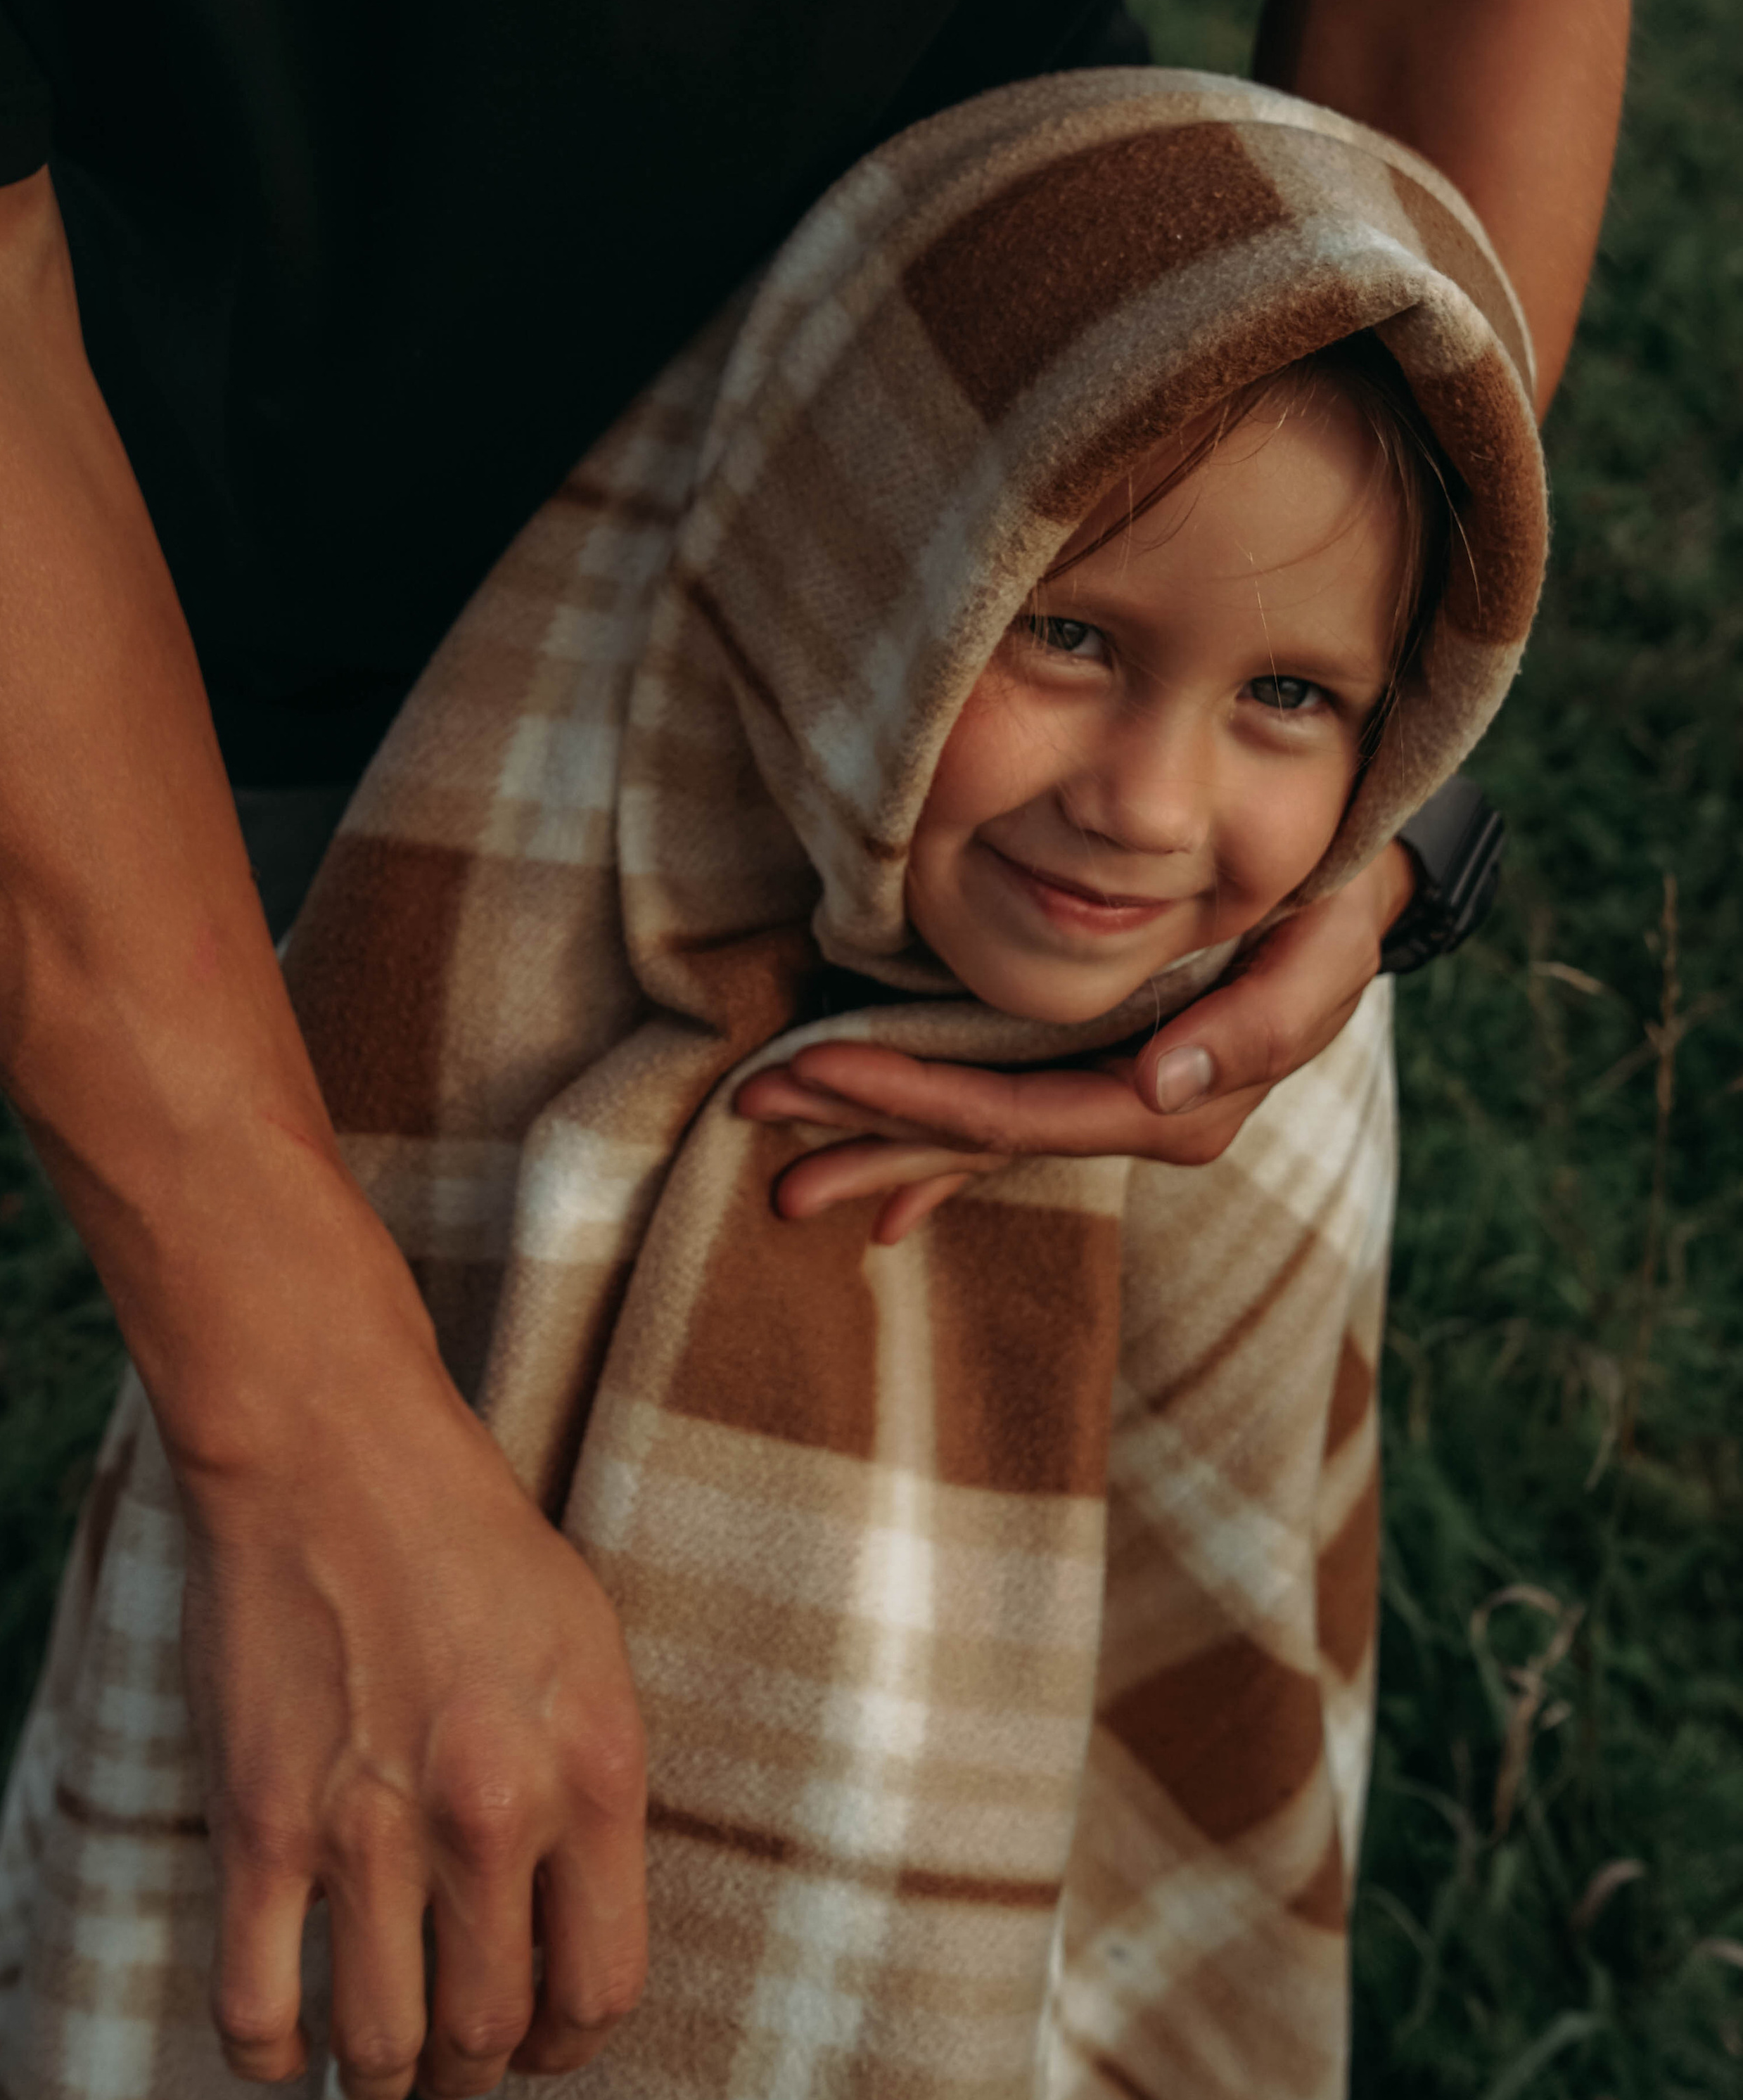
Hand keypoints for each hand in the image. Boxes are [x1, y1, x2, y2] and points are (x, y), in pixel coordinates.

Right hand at [143, 1164, 649, 2099]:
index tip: (542, 2038)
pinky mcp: (263, 1822)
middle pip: (490, 2033)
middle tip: (458, 2048)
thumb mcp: (586, 1652)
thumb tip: (571, 1929)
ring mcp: (371, 1825)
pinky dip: (272, 2052)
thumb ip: (593, 1790)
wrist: (335, 1453)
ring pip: (382, 2048)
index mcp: (593, 1768)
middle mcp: (492, 1811)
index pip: (601, 1987)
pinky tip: (289, 2030)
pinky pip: (257, 2007)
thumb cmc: (470, 1540)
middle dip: (475, 2067)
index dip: (570, 2042)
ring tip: (380, 2053)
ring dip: (383, 2076)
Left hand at [735, 844, 1413, 1238]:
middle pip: (976, 1139)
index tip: (815, 1069)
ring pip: (978, 1141)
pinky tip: (880, 1200)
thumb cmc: (1336, 915)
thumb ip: (1254, 1026)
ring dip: (879, 1150)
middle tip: (751, 1112)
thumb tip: (1158, 1086)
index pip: (1020, 1113)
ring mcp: (1106, 1103)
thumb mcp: (1321, 956)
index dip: (915, 1101)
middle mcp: (1129, 1116)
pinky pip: (1005, 1125)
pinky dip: (939, 1155)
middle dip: (862, 1130)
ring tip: (781, 1176)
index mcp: (1172, 1102)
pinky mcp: (1094, 1078)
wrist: (1349, 899)